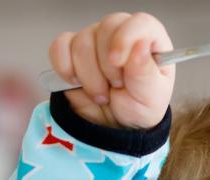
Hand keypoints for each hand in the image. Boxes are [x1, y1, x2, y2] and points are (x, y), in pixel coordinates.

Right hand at [48, 12, 174, 129]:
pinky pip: (59, 48)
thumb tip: (140, 45)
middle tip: (115, 87)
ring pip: (81, 43)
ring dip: (89, 77)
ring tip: (102, 94)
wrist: (116, 126)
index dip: (126, 39)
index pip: (139, 23)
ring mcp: (94, 39)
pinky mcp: (71, 50)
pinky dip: (65, 69)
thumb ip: (145, 72)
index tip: (118, 62)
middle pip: (105, 29)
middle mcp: (120, 34)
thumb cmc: (139, 107)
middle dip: (106, 67)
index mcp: (148, 41)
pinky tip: (77, 83)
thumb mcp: (150, 98)